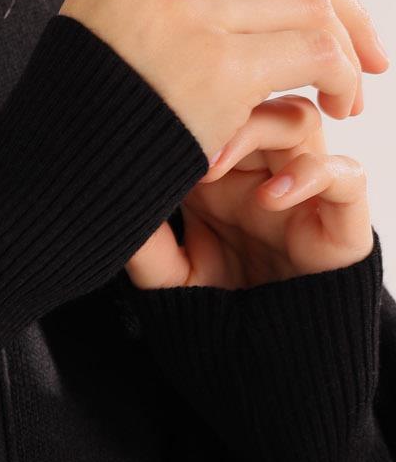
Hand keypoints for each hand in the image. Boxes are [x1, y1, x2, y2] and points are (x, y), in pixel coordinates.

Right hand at [58, 0, 391, 157]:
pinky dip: (340, 80)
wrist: (47, 183)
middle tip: (371, 58)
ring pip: (311, 6)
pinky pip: (314, 55)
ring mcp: (186, 12)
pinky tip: (337, 107)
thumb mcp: (115, 28)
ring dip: (345, 55)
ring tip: (348, 97)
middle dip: (345, 9)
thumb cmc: (88, 120)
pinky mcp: (215, 67)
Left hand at [124, 94, 373, 288]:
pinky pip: (347, 173)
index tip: (153, 137)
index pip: (217, 112)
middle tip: (182, 146)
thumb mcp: (167, 278)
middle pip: (258, 102)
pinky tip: (272, 196)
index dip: (190, 113)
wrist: (262, 359)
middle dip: (221, 113)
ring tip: (213, 172)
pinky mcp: (341, 216)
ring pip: (300, 121)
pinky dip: (313, 174)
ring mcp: (302, 188)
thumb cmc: (214, 312)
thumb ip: (146, 245)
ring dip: (259, 133)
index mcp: (222, 174)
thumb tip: (114, 205)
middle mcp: (263, 172)